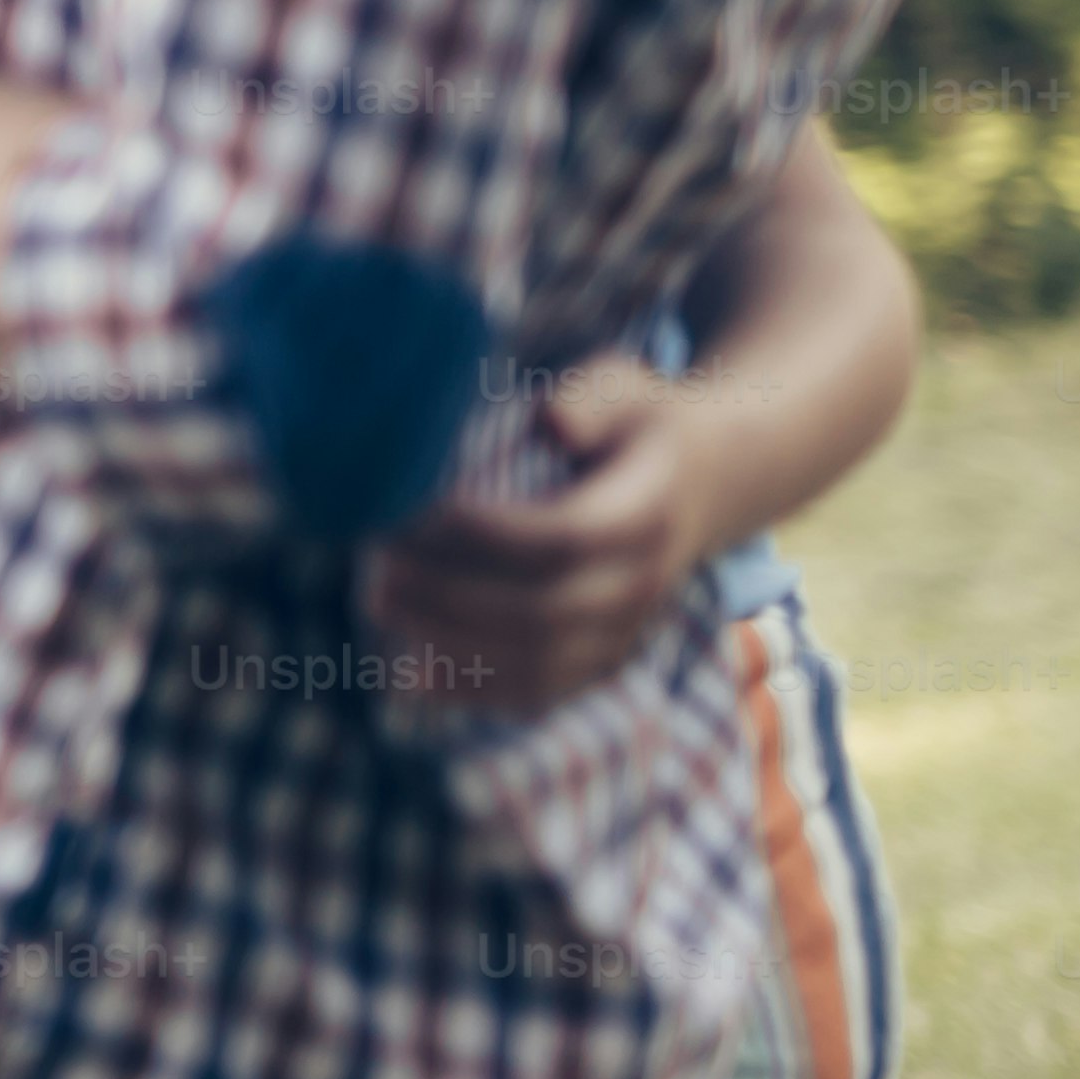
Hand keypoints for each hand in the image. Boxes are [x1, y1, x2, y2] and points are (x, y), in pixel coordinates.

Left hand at [356, 353, 726, 711]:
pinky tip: (410, 673)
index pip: (564, 538)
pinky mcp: (606, 657)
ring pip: (539, 662)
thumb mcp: (621, 388)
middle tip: (377, 566)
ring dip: (451, 644)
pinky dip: (475, 689)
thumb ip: (586, 402)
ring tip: (380, 603)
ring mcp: (628, 629)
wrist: (702, 482)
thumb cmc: (637, 424)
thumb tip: (548, 424)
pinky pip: (542, 690)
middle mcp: (644, 582)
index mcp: (648, 512)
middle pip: (544, 610)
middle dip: (450, 595)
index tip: (416, 514)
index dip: (485, 535)